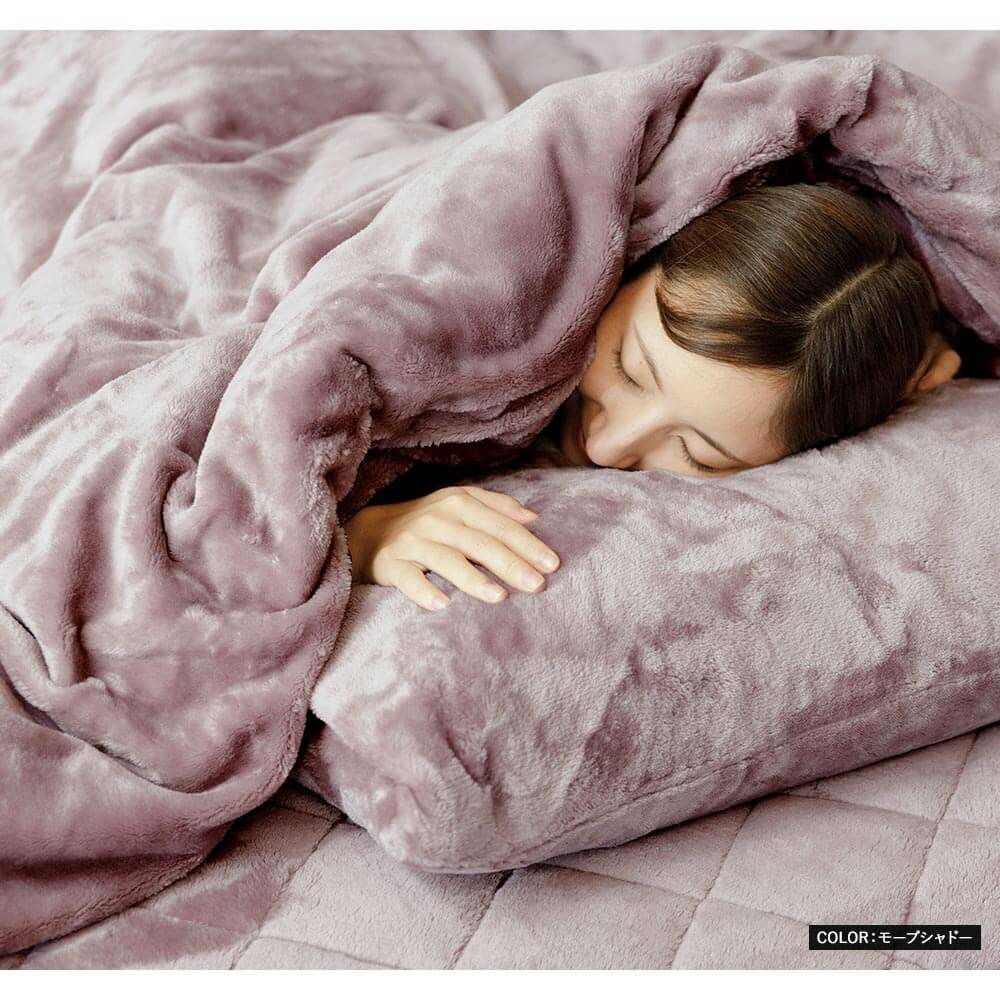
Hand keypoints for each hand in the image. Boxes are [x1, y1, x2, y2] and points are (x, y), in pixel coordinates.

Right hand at [343, 485, 559, 610]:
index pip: (500, 525)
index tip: (552, 564)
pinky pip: (409, 579)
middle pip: (479, 543)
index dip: (527, 544)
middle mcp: (437, 519)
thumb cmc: (428, 522)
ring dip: (474, 579)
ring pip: (447, 560)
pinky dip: (424, 591)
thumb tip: (535, 517)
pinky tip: (443, 605)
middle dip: (510, 564)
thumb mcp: (460, 504)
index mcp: (459, 503)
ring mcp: (413, 542)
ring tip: (499, 597)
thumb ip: (498, 507)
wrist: (371, 532)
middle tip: (537, 585)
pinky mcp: (392, 563)